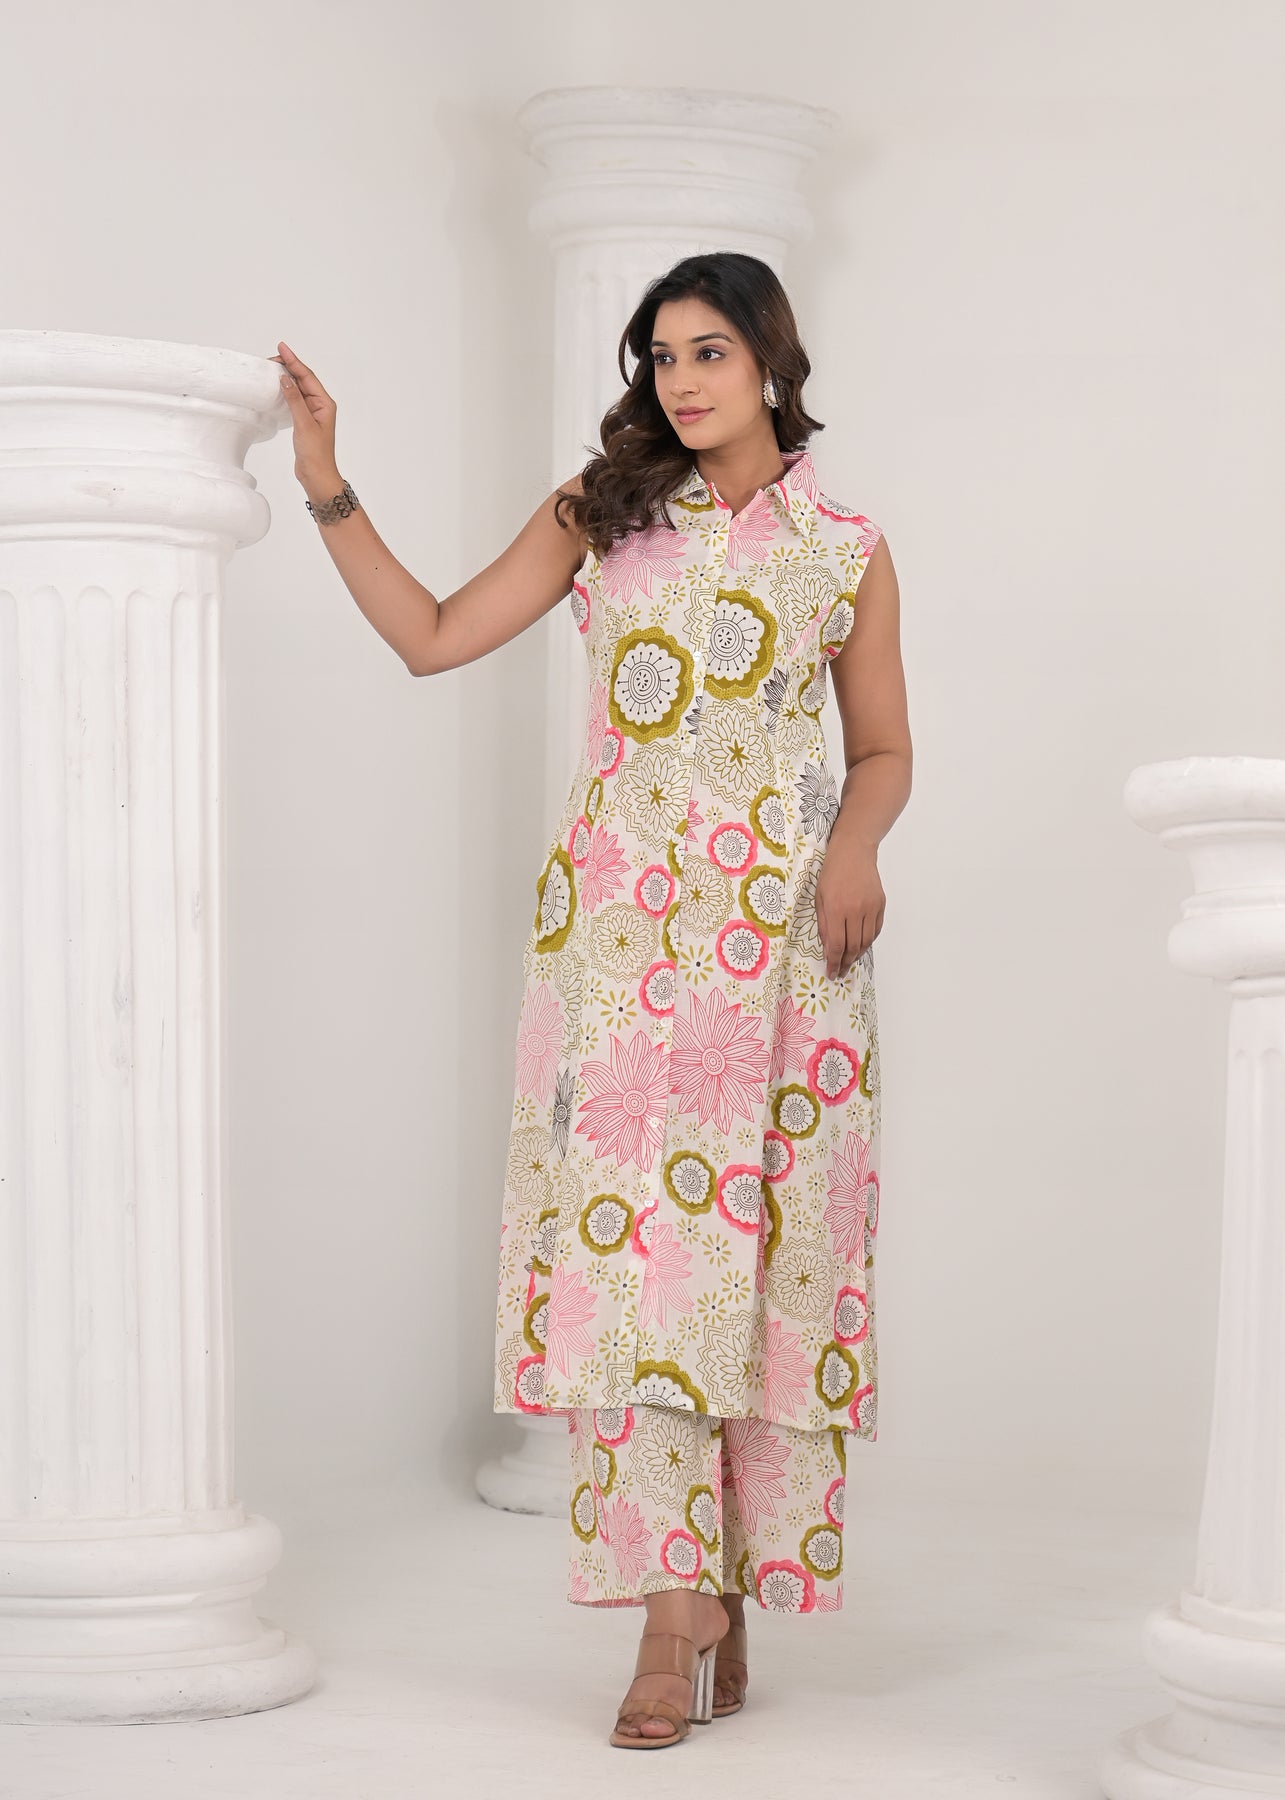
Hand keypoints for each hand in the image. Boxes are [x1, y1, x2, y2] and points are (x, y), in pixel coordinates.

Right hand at [269, 340, 338, 486]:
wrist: (316, 475)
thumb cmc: (315, 453)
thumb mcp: (303, 424)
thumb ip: (294, 400)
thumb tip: (285, 378)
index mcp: (325, 403)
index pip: (307, 376)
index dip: (294, 361)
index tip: (282, 347)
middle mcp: (320, 405)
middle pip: (303, 379)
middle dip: (289, 366)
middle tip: (272, 356)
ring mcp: (312, 413)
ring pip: (298, 388)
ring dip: (287, 377)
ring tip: (273, 366)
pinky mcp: (304, 421)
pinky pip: (295, 399)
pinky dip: (286, 391)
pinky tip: (278, 386)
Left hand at [814, 831, 884, 980]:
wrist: (854, 851)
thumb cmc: (832, 872)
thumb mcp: (819, 898)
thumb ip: (823, 925)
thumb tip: (828, 949)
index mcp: (836, 909)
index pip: (836, 945)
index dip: (833, 963)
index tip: (831, 973)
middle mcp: (855, 910)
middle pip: (853, 947)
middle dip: (845, 963)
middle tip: (840, 971)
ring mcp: (870, 907)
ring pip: (866, 941)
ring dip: (857, 955)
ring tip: (849, 961)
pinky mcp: (880, 904)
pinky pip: (875, 930)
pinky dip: (868, 941)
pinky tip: (861, 945)